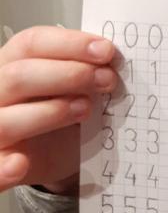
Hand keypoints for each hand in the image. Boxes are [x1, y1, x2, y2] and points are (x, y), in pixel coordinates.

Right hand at [0, 27, 117, 193]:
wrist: (51, 153)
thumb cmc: (60, 110)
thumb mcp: (71, 86)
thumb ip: (83, 70)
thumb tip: (112, 61)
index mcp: (10, 62)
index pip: (31, 43)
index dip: (70, 44)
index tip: (106, 51)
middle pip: (19, 75)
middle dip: (69, 75)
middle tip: (107, 80)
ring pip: (7, 119)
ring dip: (50, 112)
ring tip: (85, 110)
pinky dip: (4, 168)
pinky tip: (21, 163)